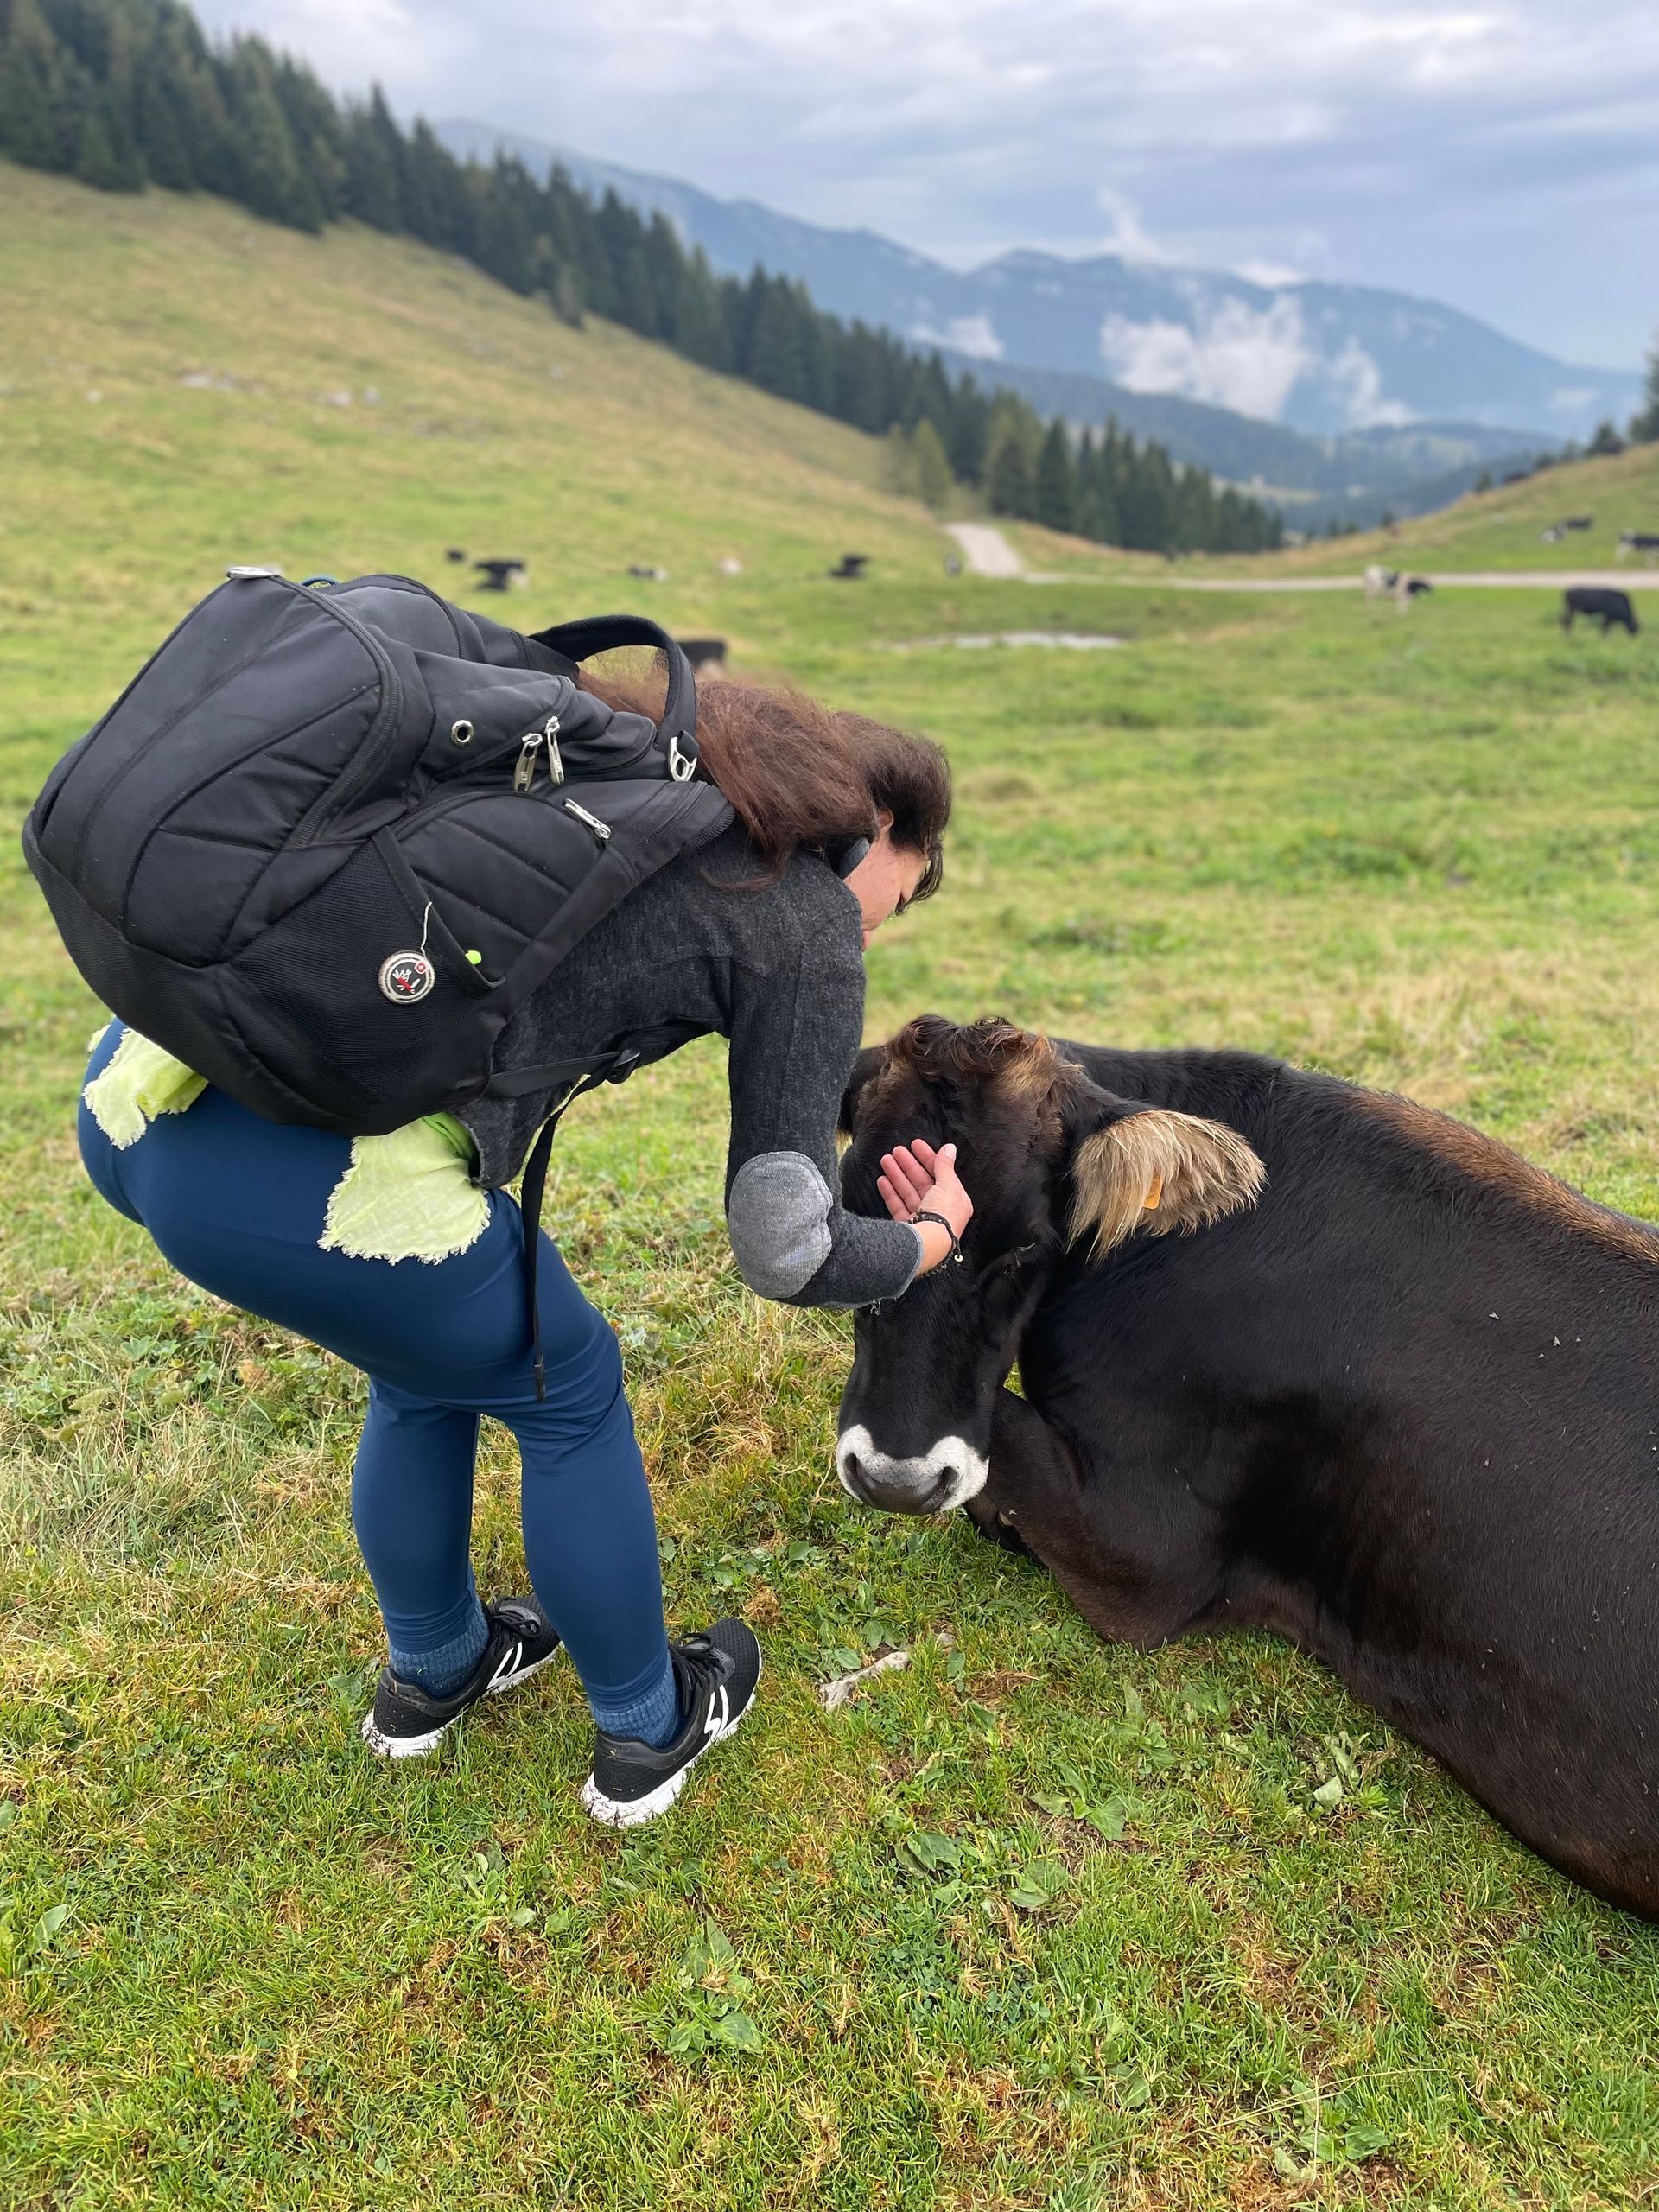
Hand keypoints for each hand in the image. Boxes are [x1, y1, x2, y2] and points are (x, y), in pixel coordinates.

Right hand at [878, 1138, 973, 1274]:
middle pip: (922, 1182)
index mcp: (955, 1200)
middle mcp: (939, 1209)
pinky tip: (882, 1180)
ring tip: (885, 1159)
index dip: (928, 1158)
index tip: (915, 1144)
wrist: (928, 1243)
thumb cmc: (943, 1215)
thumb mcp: (948, 1186)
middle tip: (896, 1150)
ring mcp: (922, 1218)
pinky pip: (897, 1206)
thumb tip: (950, 1148)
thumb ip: (945, 1166)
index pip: (940, 1174)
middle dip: (909, 1165)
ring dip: (897, 1175)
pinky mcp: (908, 1226)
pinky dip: (890, 1193)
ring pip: (908, 1192)